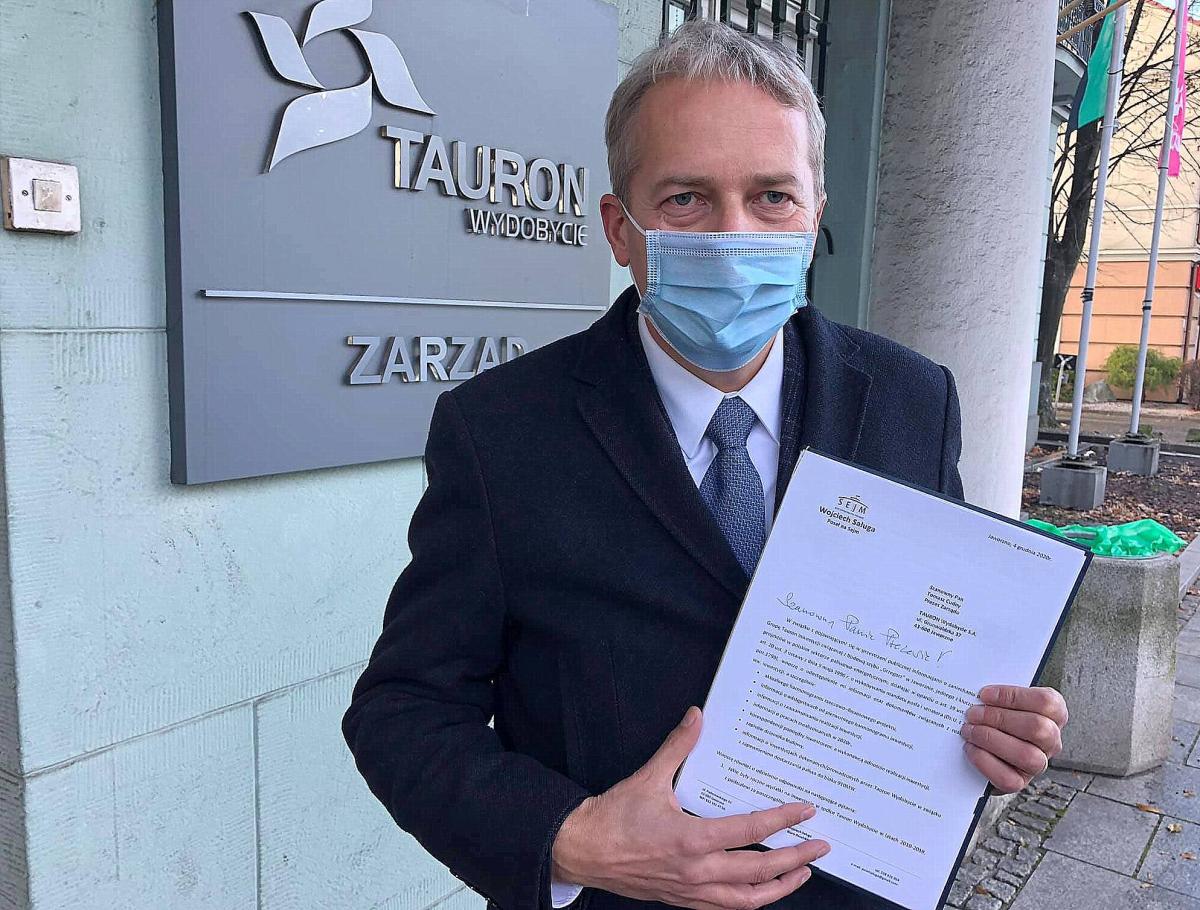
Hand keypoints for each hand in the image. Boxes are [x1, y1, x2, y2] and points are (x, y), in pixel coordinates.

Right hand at [552, 706, 829, 909]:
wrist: (583, 851)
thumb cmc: (614, 817)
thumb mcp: (648, 777)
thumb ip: (677, 746)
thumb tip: (696, 716)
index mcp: (692, 840)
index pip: (750, 831)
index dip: (783, 822)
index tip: (806, 812)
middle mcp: (697, 871)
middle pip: (759, 871)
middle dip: (795, 860)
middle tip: (820, 846)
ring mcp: (692, 891)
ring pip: (748, 900)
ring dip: (779, 888)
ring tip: (801, 874)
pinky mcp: (684, 900)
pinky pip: (727, 907)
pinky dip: (751, 900)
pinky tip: (761, 890)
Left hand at [960, 685, 1067, 792]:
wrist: (989, 743)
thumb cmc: (997, 713)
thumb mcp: (1002, 698)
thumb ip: (997, 692)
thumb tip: (977, 689)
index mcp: (1054, 713)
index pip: (1045, 702)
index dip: (1013, 696)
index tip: (984, 694)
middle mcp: (1051, 740)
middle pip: (1037, 728)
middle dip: (998, 718)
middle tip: (972, 713)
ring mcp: (1039, 763)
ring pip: (1027, 756)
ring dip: (992, 740)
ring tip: (969, 731)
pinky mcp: (1020, 781)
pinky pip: (1008, 778)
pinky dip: (985, 761)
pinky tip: (970, 748)